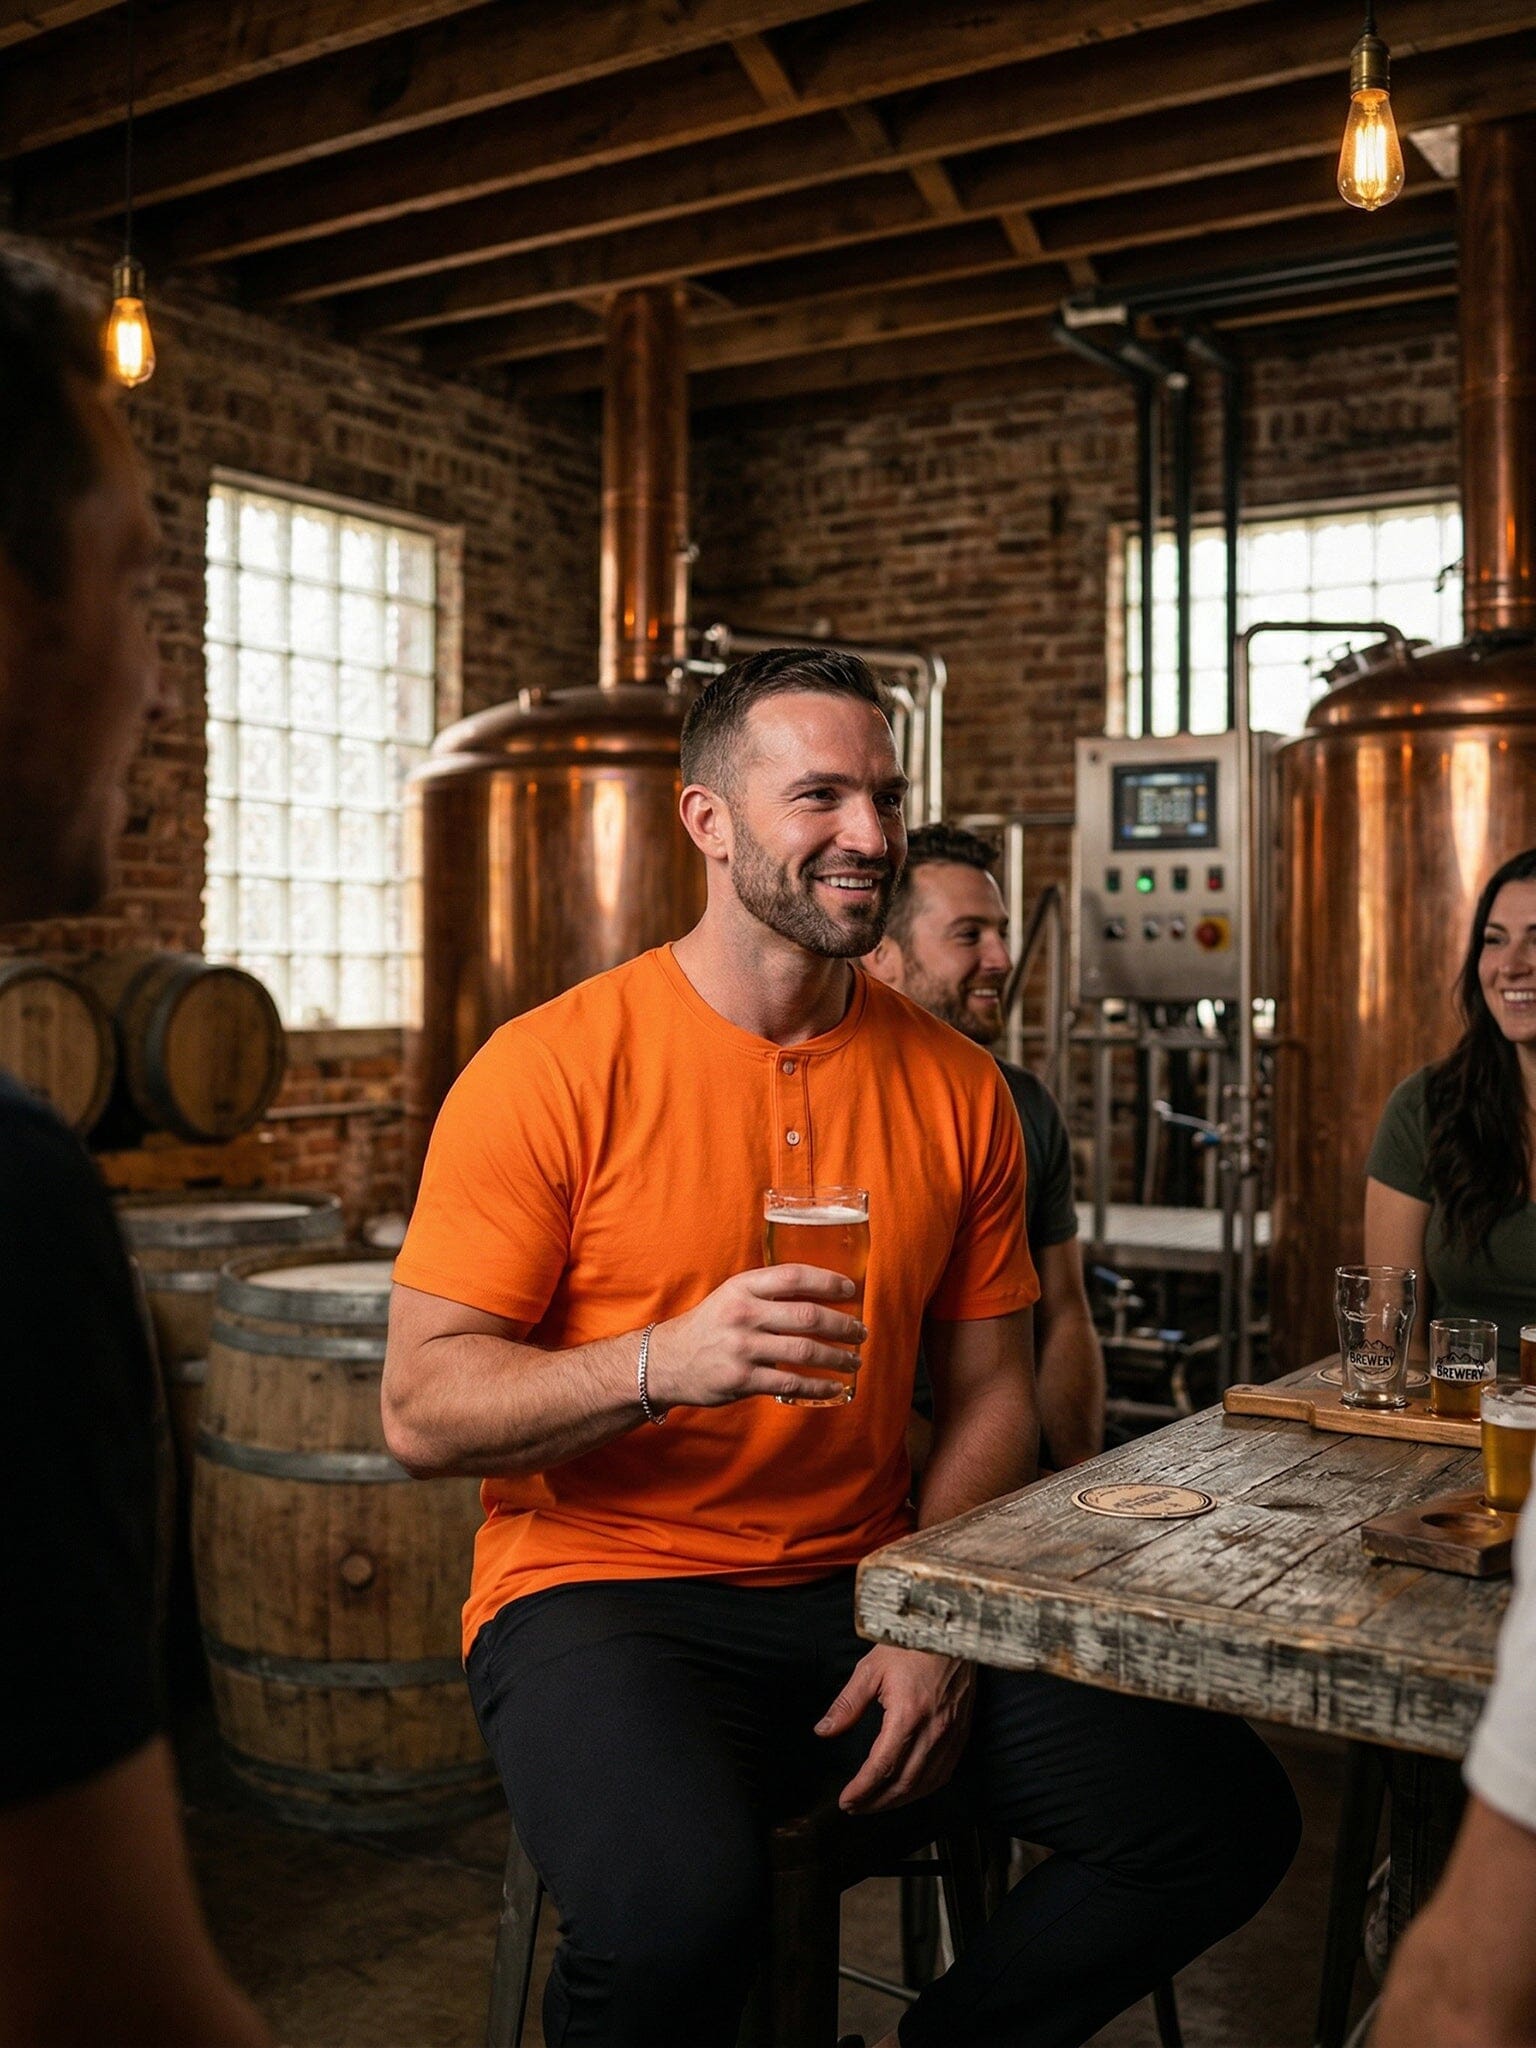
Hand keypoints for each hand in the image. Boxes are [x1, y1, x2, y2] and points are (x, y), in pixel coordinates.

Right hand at [645, 1265, 864, 1408]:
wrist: (667, 1360)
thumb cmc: (710, 1325)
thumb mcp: (732, 1295)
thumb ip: (768, 1292)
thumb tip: (819, 1294)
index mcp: (743, 1287)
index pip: (794, 1277)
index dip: (828, 1281)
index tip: (851, 1290)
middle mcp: (744, 1314)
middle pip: (808, 1316)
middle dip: (842, 1325)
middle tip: (860, 1332)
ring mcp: (743, 1348)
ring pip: (805, 1351)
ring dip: (837, 1357)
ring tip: (854, 1359)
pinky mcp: (742, 1379)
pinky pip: (791, 1382)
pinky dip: (819, 1386)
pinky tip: (834, 1386)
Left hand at [816, 1644, 974, 1814]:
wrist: (951, 1631)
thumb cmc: (910, 1645)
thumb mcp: (871, 1669)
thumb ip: (847, 1705)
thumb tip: (823, 1731)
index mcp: (908, 1715)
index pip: (881, 1767)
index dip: (862, 1790)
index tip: (845, 1801)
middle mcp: (933, 1731)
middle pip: (903, 1784)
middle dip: (877, 1802)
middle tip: (855, 1808)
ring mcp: (951, 1735)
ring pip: (925, 1784)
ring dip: (899, 1801)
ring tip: (876, 1804)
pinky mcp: (961, 1733)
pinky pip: (943, 1773)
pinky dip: (923, 1789)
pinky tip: (907, 1790)